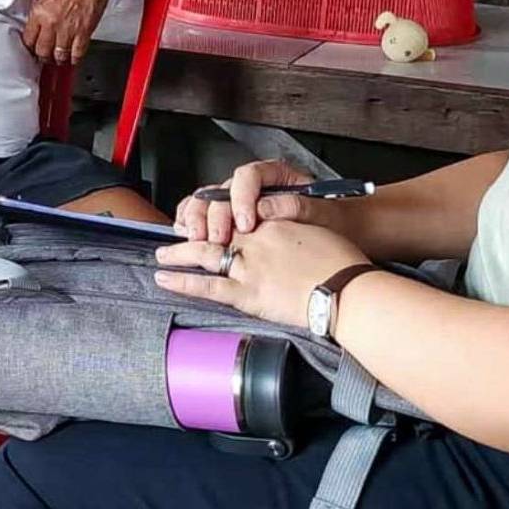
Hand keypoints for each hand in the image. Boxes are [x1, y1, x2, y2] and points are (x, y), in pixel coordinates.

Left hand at [22, 0, 117, 67]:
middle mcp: (51, 22)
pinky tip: (74, 57)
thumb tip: (41, 22)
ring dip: (58, 59)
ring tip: (59, 58)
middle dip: (43, 55)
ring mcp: (68, 29)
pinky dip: (75, 58)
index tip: (33, 47)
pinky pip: (77, 54)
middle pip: (42, 51)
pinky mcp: (84, 33)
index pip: (28, 38)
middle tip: (44, 56)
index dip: (30, 45)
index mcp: (39, 10)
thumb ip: (44, 10)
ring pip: (59, 56)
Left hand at [154, 221, 369, 327]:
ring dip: (179, 253)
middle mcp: (255, 241)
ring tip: (161, 256)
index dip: (219, 218)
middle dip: (192, 231)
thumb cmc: (341, 264)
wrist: (347, 291)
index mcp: (272, 224)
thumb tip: (272, 219)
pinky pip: (207, 286)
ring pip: (203, 254)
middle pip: (214, 230)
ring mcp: (248, 267)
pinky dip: (183, 281)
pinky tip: (165, 279)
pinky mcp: (247, 293)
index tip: (210, 221)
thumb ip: (290, 223)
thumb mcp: (316, 230)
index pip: (237, 214)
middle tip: (176, 234)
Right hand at [173, 159, 324, 242]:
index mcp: (276, 175)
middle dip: (214, 215)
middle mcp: (254, 186)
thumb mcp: (324, 212)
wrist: (340, 233)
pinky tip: (186, 232)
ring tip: (196, 238)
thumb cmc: (334, 220)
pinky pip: (203, 213)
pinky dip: (191, 221)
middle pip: (222, 189)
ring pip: (207, 200)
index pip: (249, 176)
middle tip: (218, 238)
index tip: (246, 222)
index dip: (242, 198)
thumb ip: (297, 206)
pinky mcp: (230, 219)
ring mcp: (239, 201)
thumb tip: (268, 207)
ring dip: (197, 219)